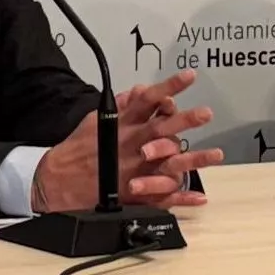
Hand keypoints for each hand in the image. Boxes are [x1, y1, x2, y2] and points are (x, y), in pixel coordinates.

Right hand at [34, 71, 217, 211]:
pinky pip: (162, 197)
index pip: (148, 100)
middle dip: (185, 120)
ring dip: (195, 159)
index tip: (189, 76)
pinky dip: (182, 198)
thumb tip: (140, 91)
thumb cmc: (78, 149)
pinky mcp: (134, 193)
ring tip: (217, 154)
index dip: (169, 87)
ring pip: (169, 164)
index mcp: (121, 126)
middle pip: (162, 129)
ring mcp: (135, 171)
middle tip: (206, 113)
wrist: (57, 182)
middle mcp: (131, 146)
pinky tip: (199, 197)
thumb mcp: (96, 120)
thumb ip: (121, 106)